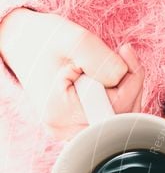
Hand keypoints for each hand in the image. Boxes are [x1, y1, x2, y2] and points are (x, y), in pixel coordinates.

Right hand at [0, 8, 142, 139]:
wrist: (23, 44)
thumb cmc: (45, 39)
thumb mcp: (76, 40)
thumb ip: (104, 60)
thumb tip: (124, 78)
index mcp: (59, 112)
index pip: (117, 106)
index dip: (132, 79)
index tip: (124, 52)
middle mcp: (63, 130)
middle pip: (121, 119)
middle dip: (132, 86)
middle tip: (123, 57)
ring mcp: (70, 133)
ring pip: (120, 123)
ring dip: (128, 94)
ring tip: (113, 66)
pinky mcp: (77, 128)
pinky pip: (111, 122)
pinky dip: (121, 101)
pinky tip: (112, 81)